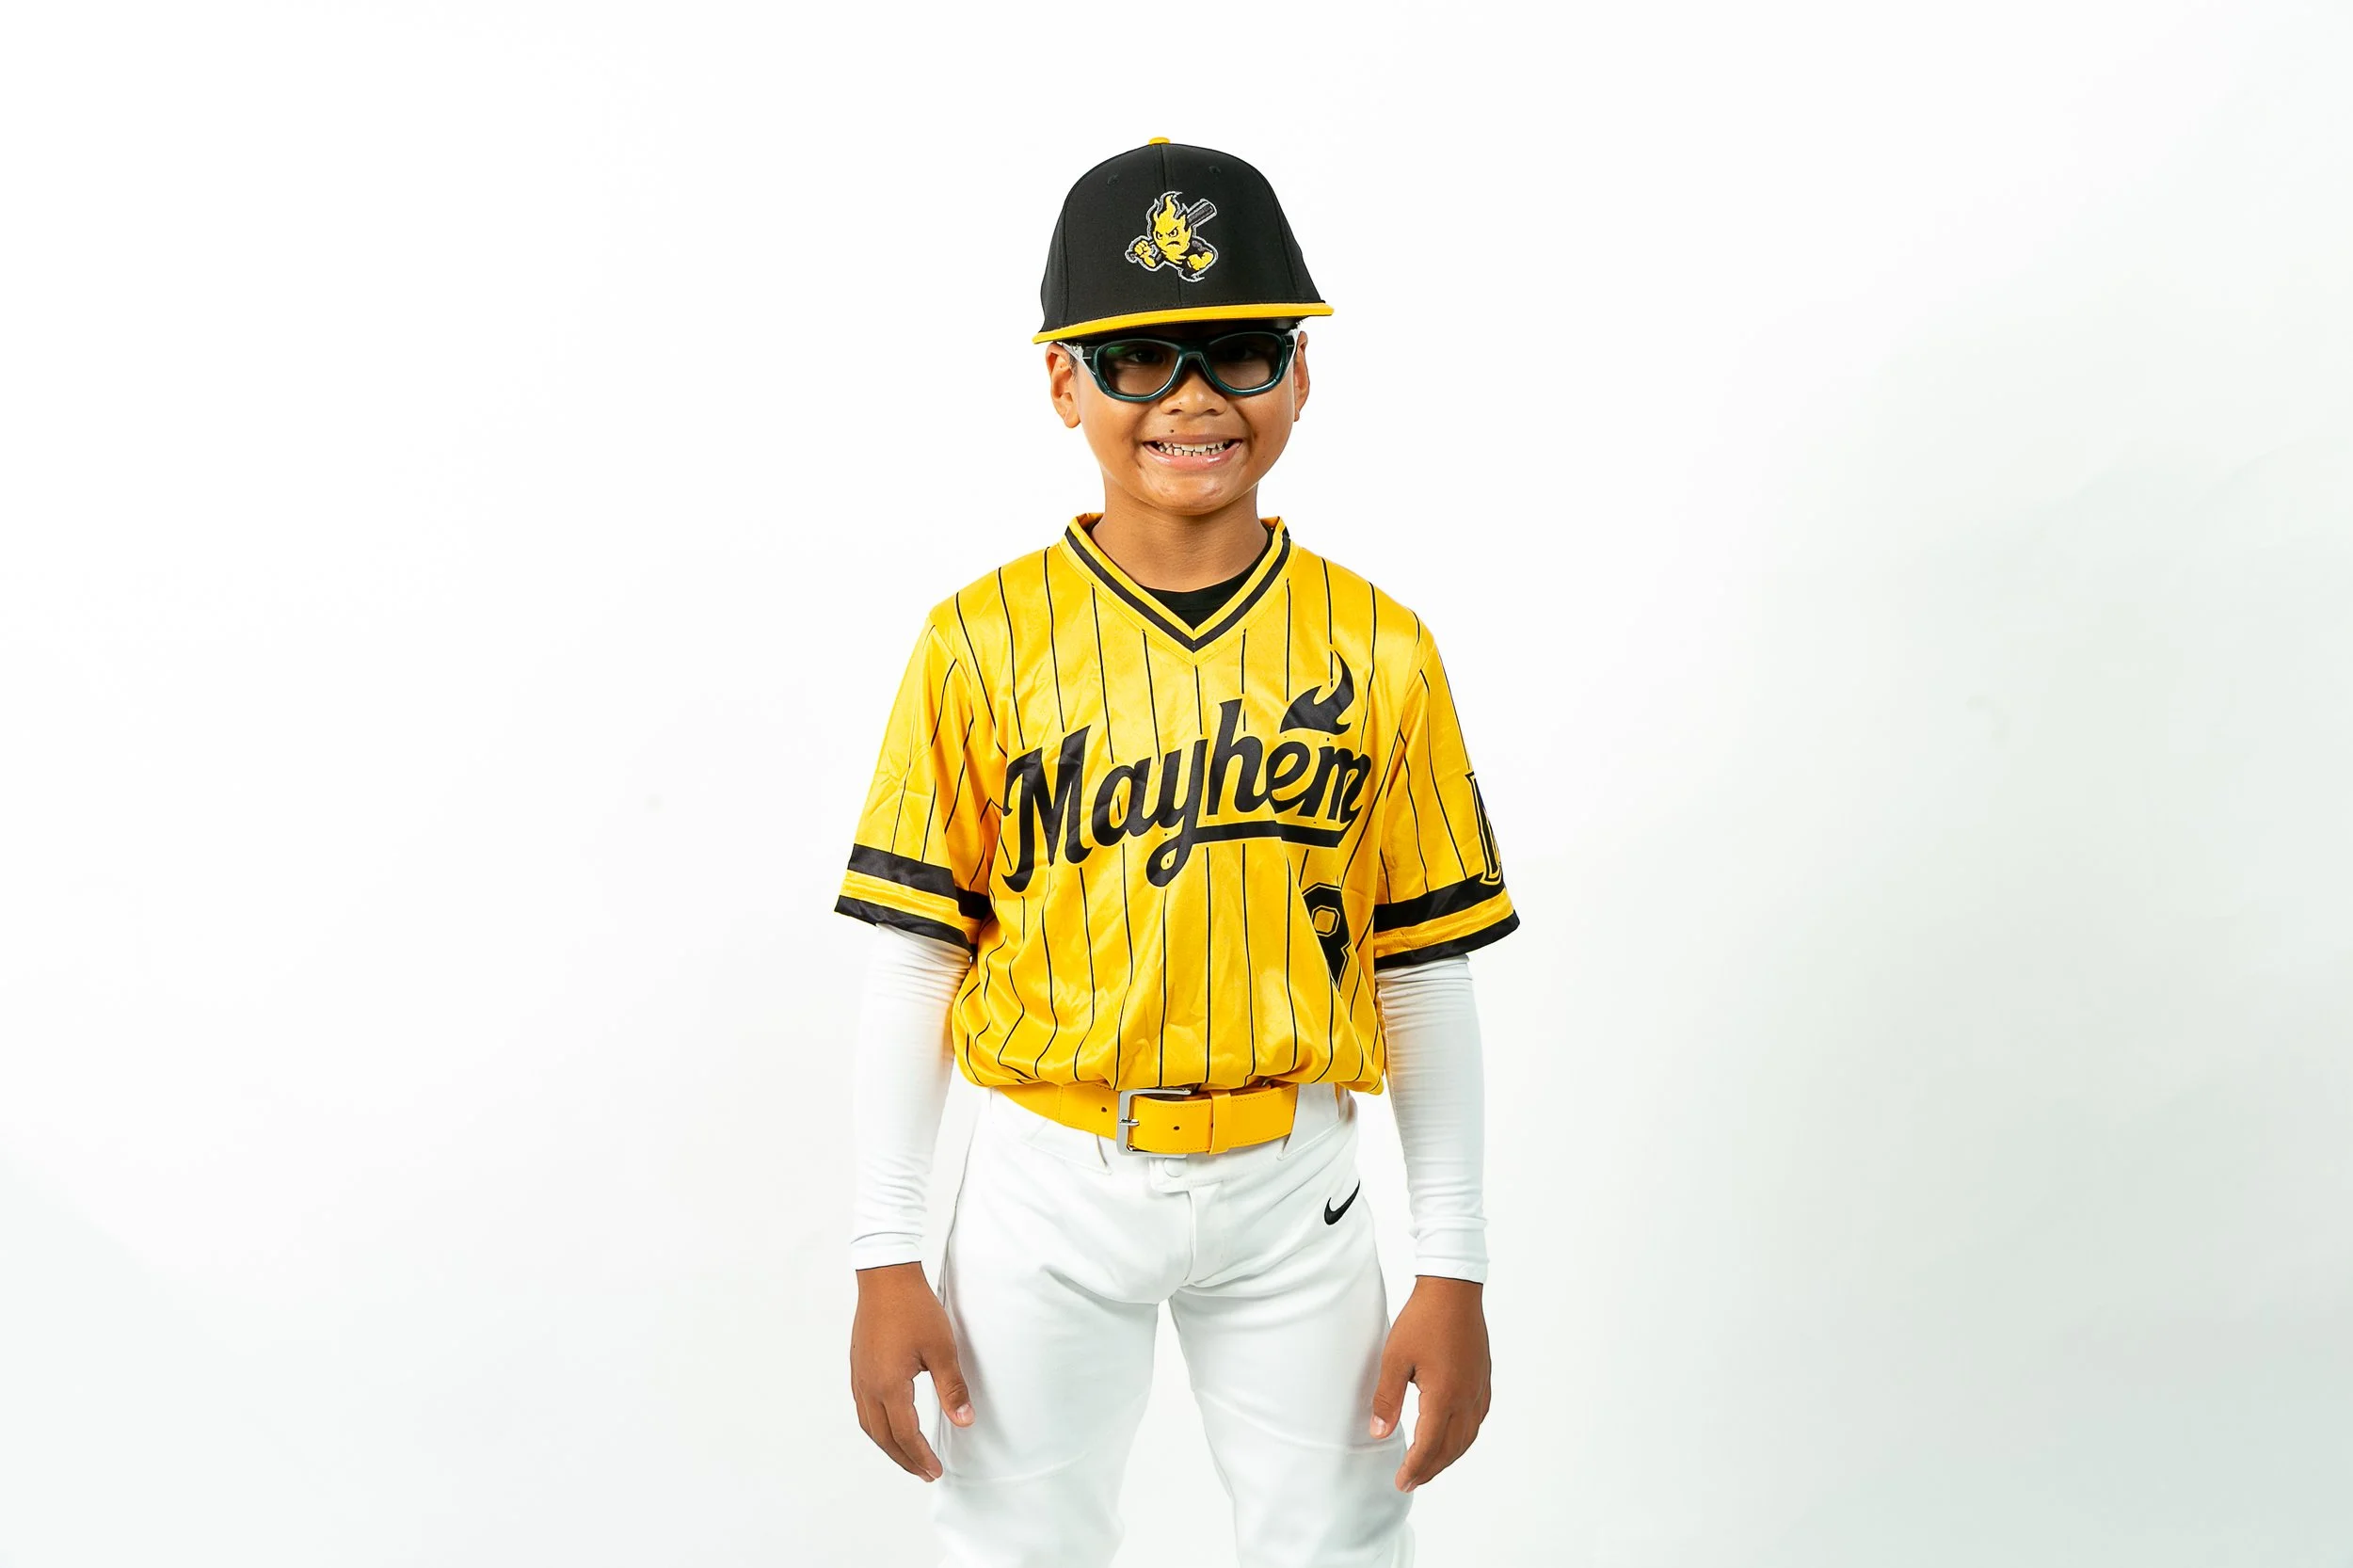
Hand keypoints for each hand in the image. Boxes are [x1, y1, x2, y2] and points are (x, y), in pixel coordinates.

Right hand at [849, 1261, 973, 1480]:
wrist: (885, 1276)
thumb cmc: (914, 1309)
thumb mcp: (942, 1349)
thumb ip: (952, 1389)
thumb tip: (964, 1421)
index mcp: (889, 1386)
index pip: (905, 1435)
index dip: (921, 1457)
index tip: (935, 1471)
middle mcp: (868, 1387)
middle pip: (883, 1437)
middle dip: (904, 1459)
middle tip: (924, 1472)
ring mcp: (859, 1377)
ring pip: (869, 1425)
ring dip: (889, 1445)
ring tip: (908, 1455)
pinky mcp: (857, 1366)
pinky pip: (863, 1408)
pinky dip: (877, 1426)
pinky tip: (890, 1423)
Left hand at [1369, 1275, 1489, 1490]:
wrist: (1453, 1289)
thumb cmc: (1422, 1320)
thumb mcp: (1394, 1358)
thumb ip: (1387, 1399)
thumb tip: (1379, 1433)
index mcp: (1444, 1396)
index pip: (1429, 1445)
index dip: (1415, 1468)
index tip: (1401, 1482)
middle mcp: (1466, 1397)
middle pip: (1451, 1447)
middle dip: (1431, 1469)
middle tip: (1412, 1481)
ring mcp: (1478, 1388)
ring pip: (1467, 1436)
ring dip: (1449, 1456)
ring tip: (1430, 1466)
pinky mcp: (1483, 1378)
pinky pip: (1477, 1419)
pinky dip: (1464, 1437)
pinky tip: (1455, 1436)